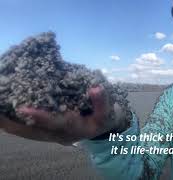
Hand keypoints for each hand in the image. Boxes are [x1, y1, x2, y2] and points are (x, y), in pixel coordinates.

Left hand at [0, 86, 116, 144]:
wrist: (99, 131)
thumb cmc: (101, 120)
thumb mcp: (106, 112)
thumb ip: (102, 101)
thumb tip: (95, 87)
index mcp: (74, 129)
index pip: (55, 123)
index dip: (40, 117)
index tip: (23, 109)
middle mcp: (59, 135)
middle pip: (33, 132)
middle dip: (15, 124)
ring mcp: (51, 135)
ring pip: (28, 133)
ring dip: (12, 125)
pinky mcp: (47, 133)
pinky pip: (28, 131)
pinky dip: (16, 125)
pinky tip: (5, 118)